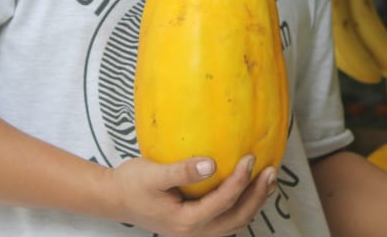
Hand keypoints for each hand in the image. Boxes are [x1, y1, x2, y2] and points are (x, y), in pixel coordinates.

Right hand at [108, 153, 275, 235]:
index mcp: (185, 221)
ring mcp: (196, 231)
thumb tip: (212, 163)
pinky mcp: (196, 224)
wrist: (115, 198)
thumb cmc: (132, 184)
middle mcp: (194, 232)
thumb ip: (183, 170)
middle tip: (272, 172)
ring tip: (269, 180)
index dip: (240, 181)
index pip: (223, 202)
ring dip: (254, 203)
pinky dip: (242, 205)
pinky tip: (249, 188)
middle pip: (236, 218)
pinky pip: (226, 219)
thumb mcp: (154, 174)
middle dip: (257, 196)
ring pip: (234, 222)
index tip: (251, 157)